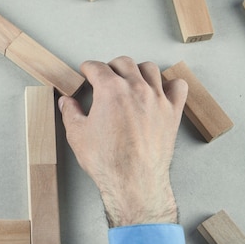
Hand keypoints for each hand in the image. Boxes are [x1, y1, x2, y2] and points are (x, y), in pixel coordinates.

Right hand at [58, 57, 186, 226]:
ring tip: (131, 80)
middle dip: (111, 67)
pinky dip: (169, 84)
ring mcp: (157, 99)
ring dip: (137, 71)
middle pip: (124, 63)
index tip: (86, 72)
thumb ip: (70, 113)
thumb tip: (66, 102)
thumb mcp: (77, 134)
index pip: (97, 67)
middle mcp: (136, 88)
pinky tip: (160, 91)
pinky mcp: (172, 112)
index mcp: (110, 90)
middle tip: (105, 77)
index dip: (88, 68)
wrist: (133, 181)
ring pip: (150, 69)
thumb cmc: (107, 160)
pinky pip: (178, 86)